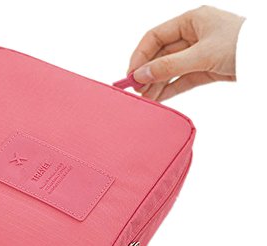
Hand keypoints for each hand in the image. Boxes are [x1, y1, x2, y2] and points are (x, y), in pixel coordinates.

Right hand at [128, 6, 244, 100]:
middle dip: (147, 73)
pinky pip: (182, 78)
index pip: (155, 37)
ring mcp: (198, 52)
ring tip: (146, 99)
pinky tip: (159, 98)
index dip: (139, 56)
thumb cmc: (241, 45)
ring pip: (170, 68)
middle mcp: (192, 34)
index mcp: (190, 21)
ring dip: (157, 83)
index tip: (131, 75)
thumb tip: (141, 75)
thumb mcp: (201, 55)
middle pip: (161, 55)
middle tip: (136, 90)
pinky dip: (170, 88)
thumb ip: (169, 66)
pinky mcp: (206, 68)